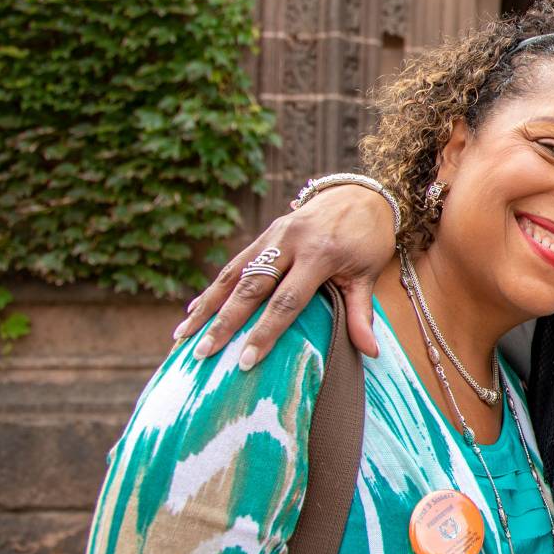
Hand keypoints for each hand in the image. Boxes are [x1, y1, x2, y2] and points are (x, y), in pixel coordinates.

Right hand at [174, 185, 396, 367]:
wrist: (361, 193)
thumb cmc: (367, 239)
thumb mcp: (368, 274)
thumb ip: (361, 313)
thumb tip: (370, 353)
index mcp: (319, 254)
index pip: (286, 301)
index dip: (265, 332)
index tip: (246, 360)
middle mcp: (290, 242)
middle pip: (251, 287)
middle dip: (225, 323)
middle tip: (202, 353)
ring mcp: (273, 235)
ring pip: (233, 274)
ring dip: (207, 306)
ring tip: (184, 335)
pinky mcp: (265, 234)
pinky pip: (234, 263)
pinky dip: (214, 288)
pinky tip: (195, 310)